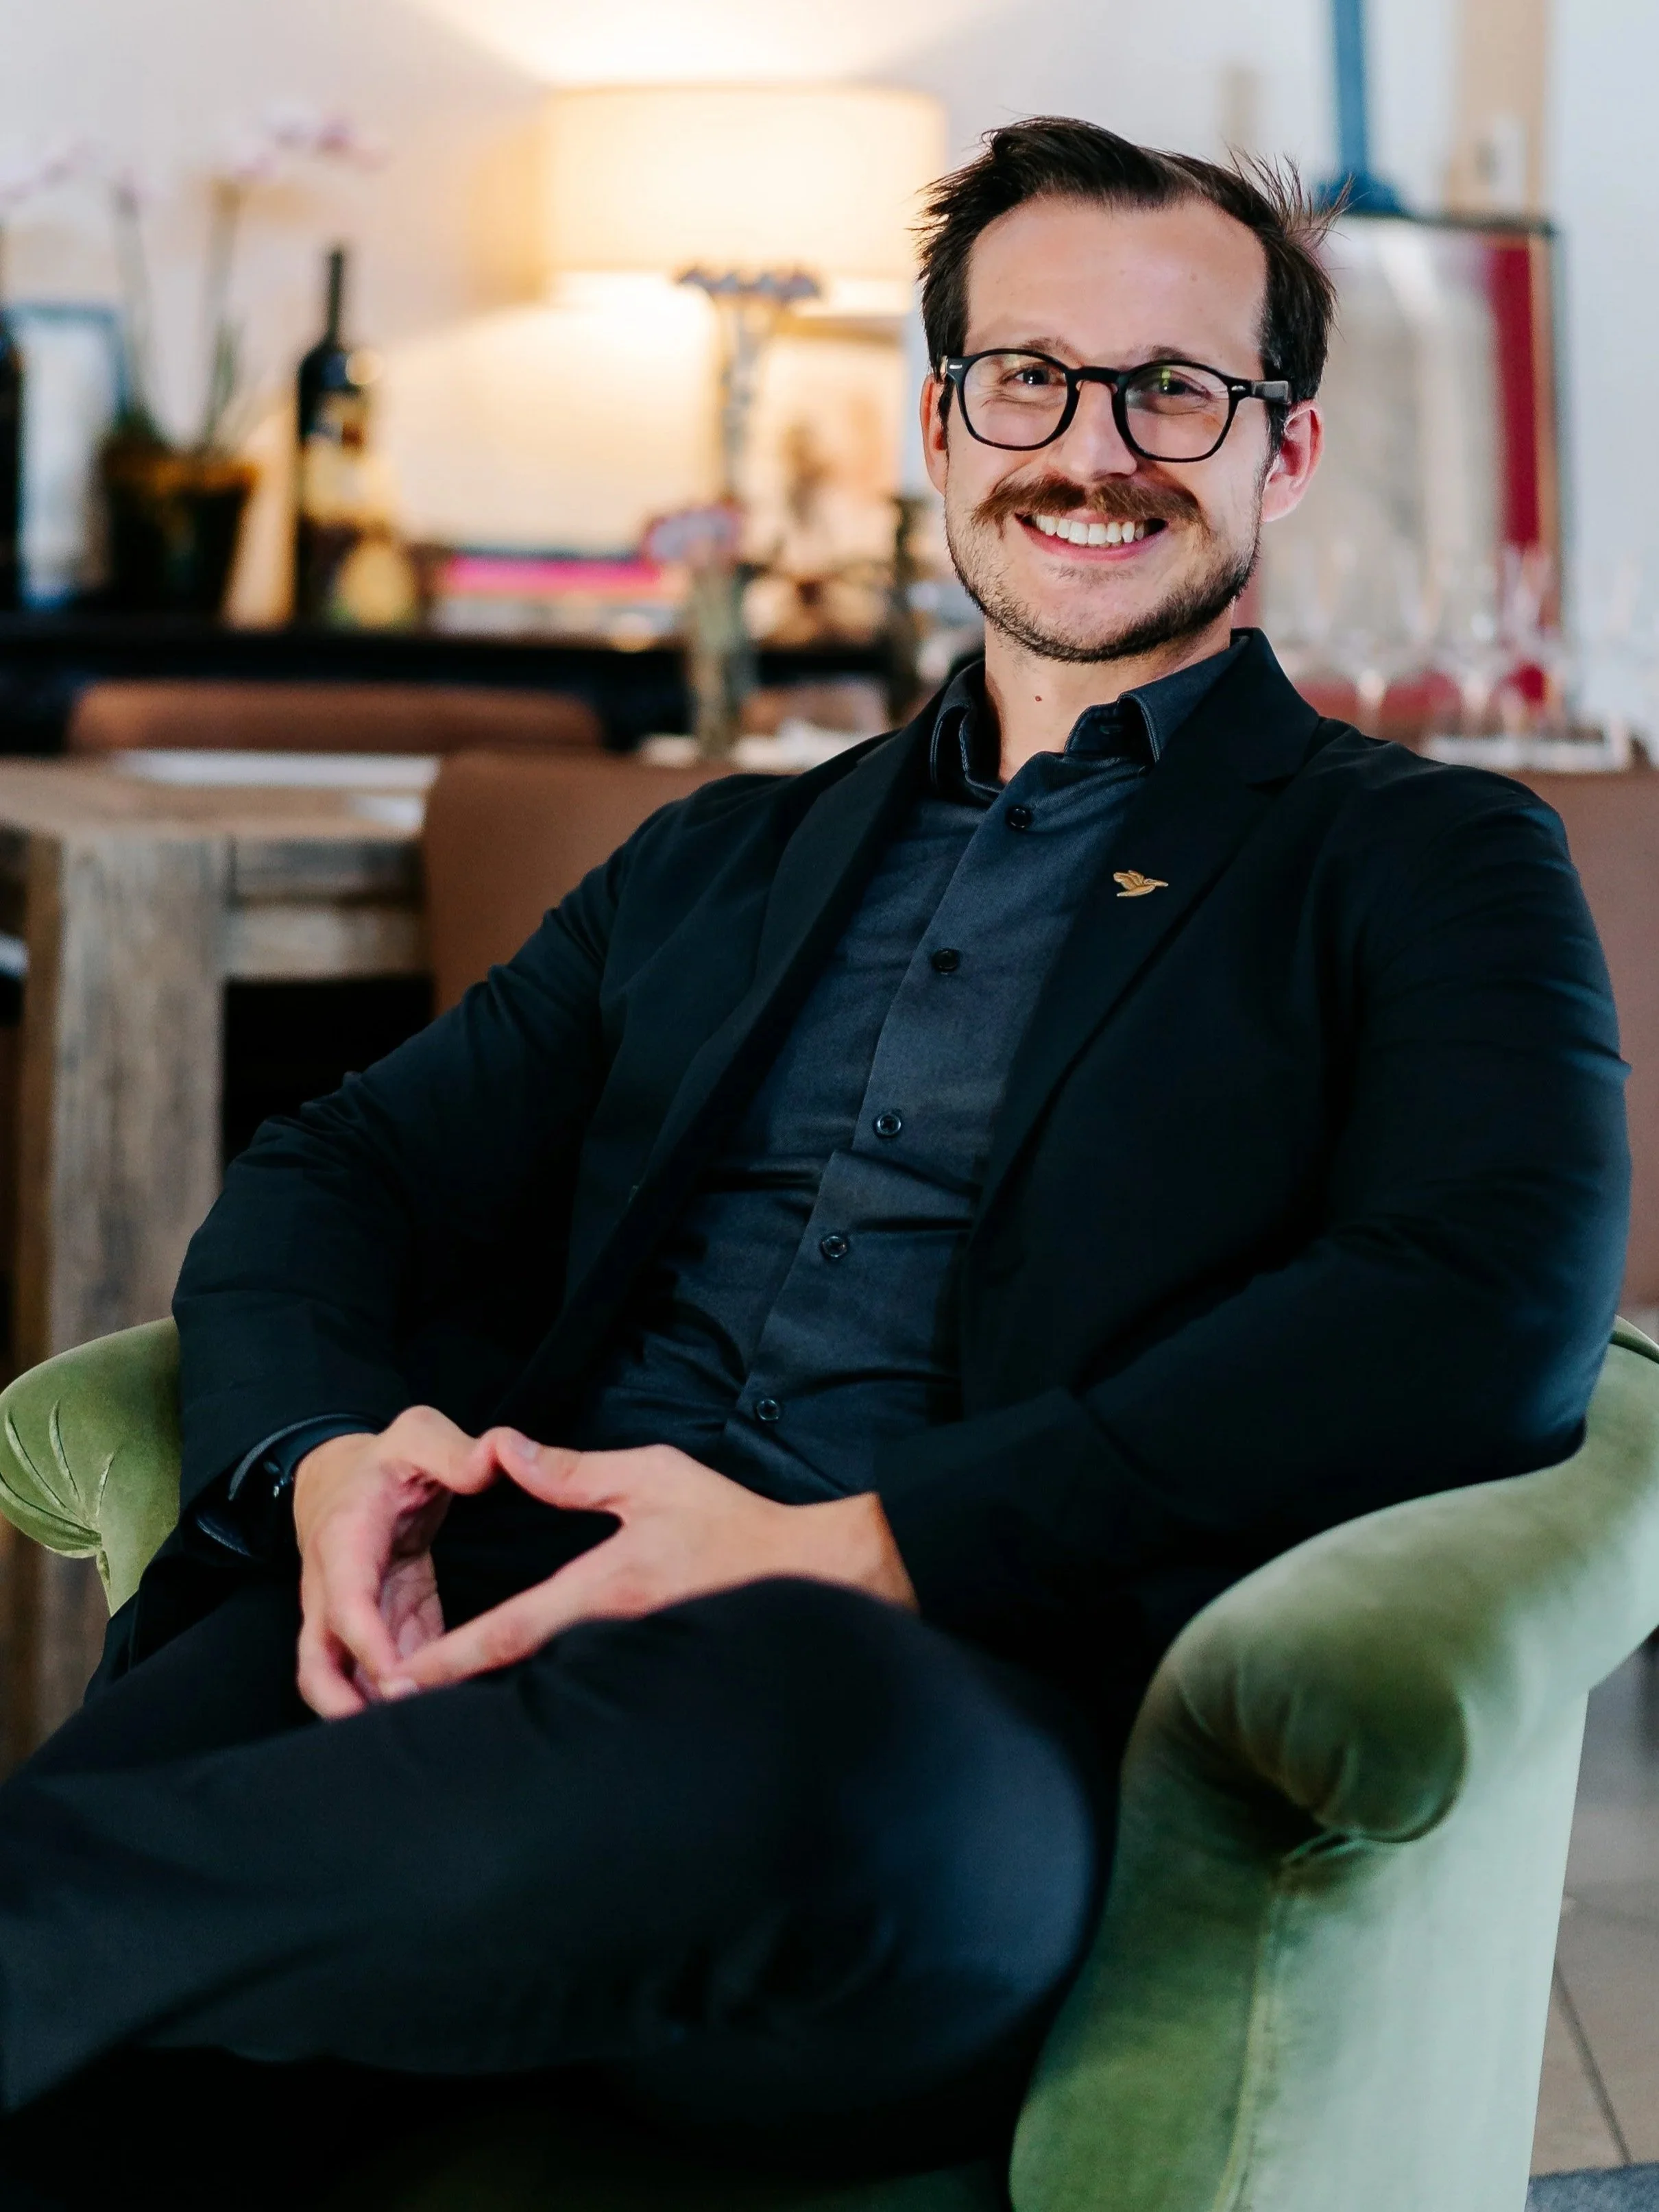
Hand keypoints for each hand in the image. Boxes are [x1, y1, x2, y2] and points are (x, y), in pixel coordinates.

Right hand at [292, 1407, 492, 1719]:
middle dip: (347, 1704)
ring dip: (374, 1709)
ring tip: (426, 1738)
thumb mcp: (418, 1434)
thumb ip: (457, 1449)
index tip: (400, 1680)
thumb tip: (499, 1456)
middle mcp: (335, 1588)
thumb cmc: (385, 1458)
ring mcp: (356, 1615)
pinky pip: (388, 1670)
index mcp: (344, 1542)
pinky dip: (407, 1693)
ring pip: (344, 1680)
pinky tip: (448, 1713)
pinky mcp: (384, 1626)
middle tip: (400, 1731)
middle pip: (319, 1665)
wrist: (347, 1474)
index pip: (345, 1605)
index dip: (368, 1646)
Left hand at [381, 1433, 917, 1696]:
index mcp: (604, 1589)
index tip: (399, 1677)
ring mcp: (628, 1663)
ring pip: (545, 1687)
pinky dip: (537, 1694)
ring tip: (429, 1708)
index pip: (510, 1631)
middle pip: (516, 1676)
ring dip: (490, 1697)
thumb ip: (576, 1470)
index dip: (450, 1659)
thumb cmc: (733, 1525)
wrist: (807, 1576)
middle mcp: (609, 1637)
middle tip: (389, 1705)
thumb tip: (509, 1453)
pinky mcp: (645, 1672)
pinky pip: (581, 1687)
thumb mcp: (655, 1476)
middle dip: (454, 1692)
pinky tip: (507, 1700)